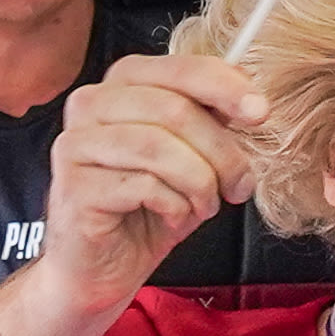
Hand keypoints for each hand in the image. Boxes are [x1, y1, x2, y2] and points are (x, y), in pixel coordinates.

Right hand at [37, 57, 262, 313]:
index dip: (226, 86)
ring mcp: (75, 144)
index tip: (260, 113)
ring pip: (158, 146)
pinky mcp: (73, 187)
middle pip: (174, 109)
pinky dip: (175, 205)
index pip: (180, 68)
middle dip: (221, 151)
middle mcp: (91, 104)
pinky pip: (143, 185)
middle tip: (241, 185)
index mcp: (122, 84)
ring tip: (206, 205)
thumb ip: (213, 121)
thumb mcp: (193, 157)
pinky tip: (175, 218)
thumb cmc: (150, 207)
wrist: (104, 267)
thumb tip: (251, 102)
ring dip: (200, 182)